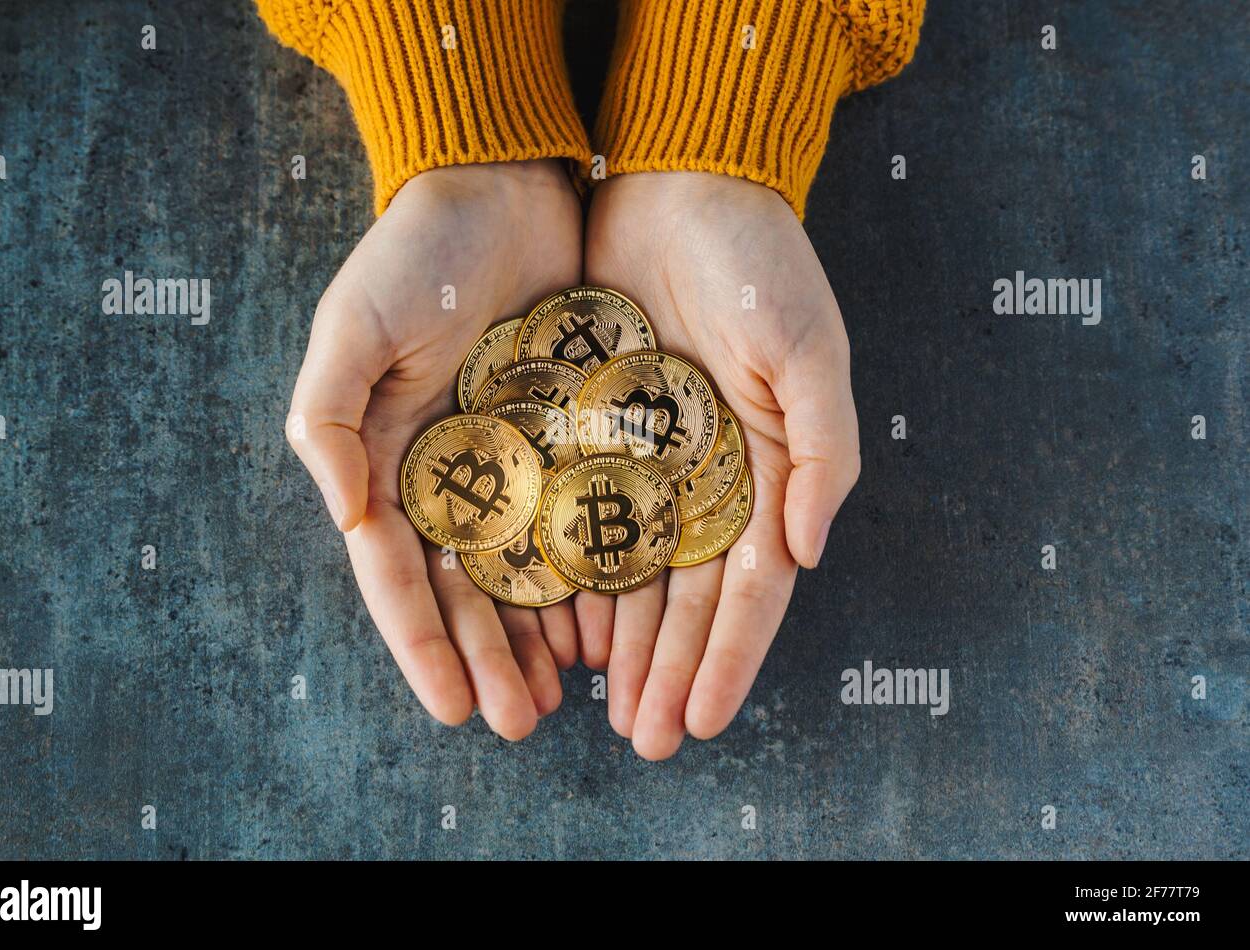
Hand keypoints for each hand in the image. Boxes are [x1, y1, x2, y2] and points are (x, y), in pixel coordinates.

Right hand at [286, 160, 583, 739]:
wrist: (501, 183)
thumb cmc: (418, 251)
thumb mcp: (352, 327)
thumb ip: (329, 422)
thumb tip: (350, 521)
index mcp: (390, 458)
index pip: (401, 572)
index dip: (422, 645)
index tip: (452, 710)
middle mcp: (450, 470)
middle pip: (468, 587)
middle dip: (488, 658)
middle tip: (521, 724)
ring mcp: (514, 456)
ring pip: (526, 567)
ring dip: (539, 635)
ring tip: (569, 696)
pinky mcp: (572, 433)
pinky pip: (581, 516)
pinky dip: (589, 571)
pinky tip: (608, 621)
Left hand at [579, 172, 860, 758]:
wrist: (679, 183)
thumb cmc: (758, 262)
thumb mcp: (809, 350)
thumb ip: (822, 451)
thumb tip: (807, 554)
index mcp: (764, 468)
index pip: (750, 585)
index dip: (728, 657)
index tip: (699, 721)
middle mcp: (703, 476)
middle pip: (684, 595)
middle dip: (666, 669)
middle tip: (640, 740)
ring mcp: (643, 459)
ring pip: (628, 572)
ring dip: (618, 642)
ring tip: (594, 706)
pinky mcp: (586, 430)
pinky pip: (574, 515)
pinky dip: (568, 572)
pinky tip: (554, 627)